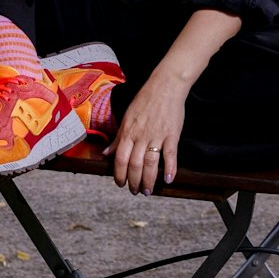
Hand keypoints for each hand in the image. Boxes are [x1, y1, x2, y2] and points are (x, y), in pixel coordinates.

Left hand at [107, 74, 185, 193]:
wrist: (165, 86)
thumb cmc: (145, 101)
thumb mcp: (127, 117)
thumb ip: (118, 138)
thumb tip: (106, 153)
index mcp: (128, 132)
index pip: (120, 159)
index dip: (119, 174)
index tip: (120, 184)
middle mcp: (141, 136)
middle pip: (135, 164)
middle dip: (134, 181)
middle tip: (135, 191)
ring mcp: (157, 136)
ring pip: (150, 163)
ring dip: (149, 180)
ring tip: (148, 191)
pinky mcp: (172, 134)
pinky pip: (171, 154)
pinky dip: (170, 168)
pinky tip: (169, 179)